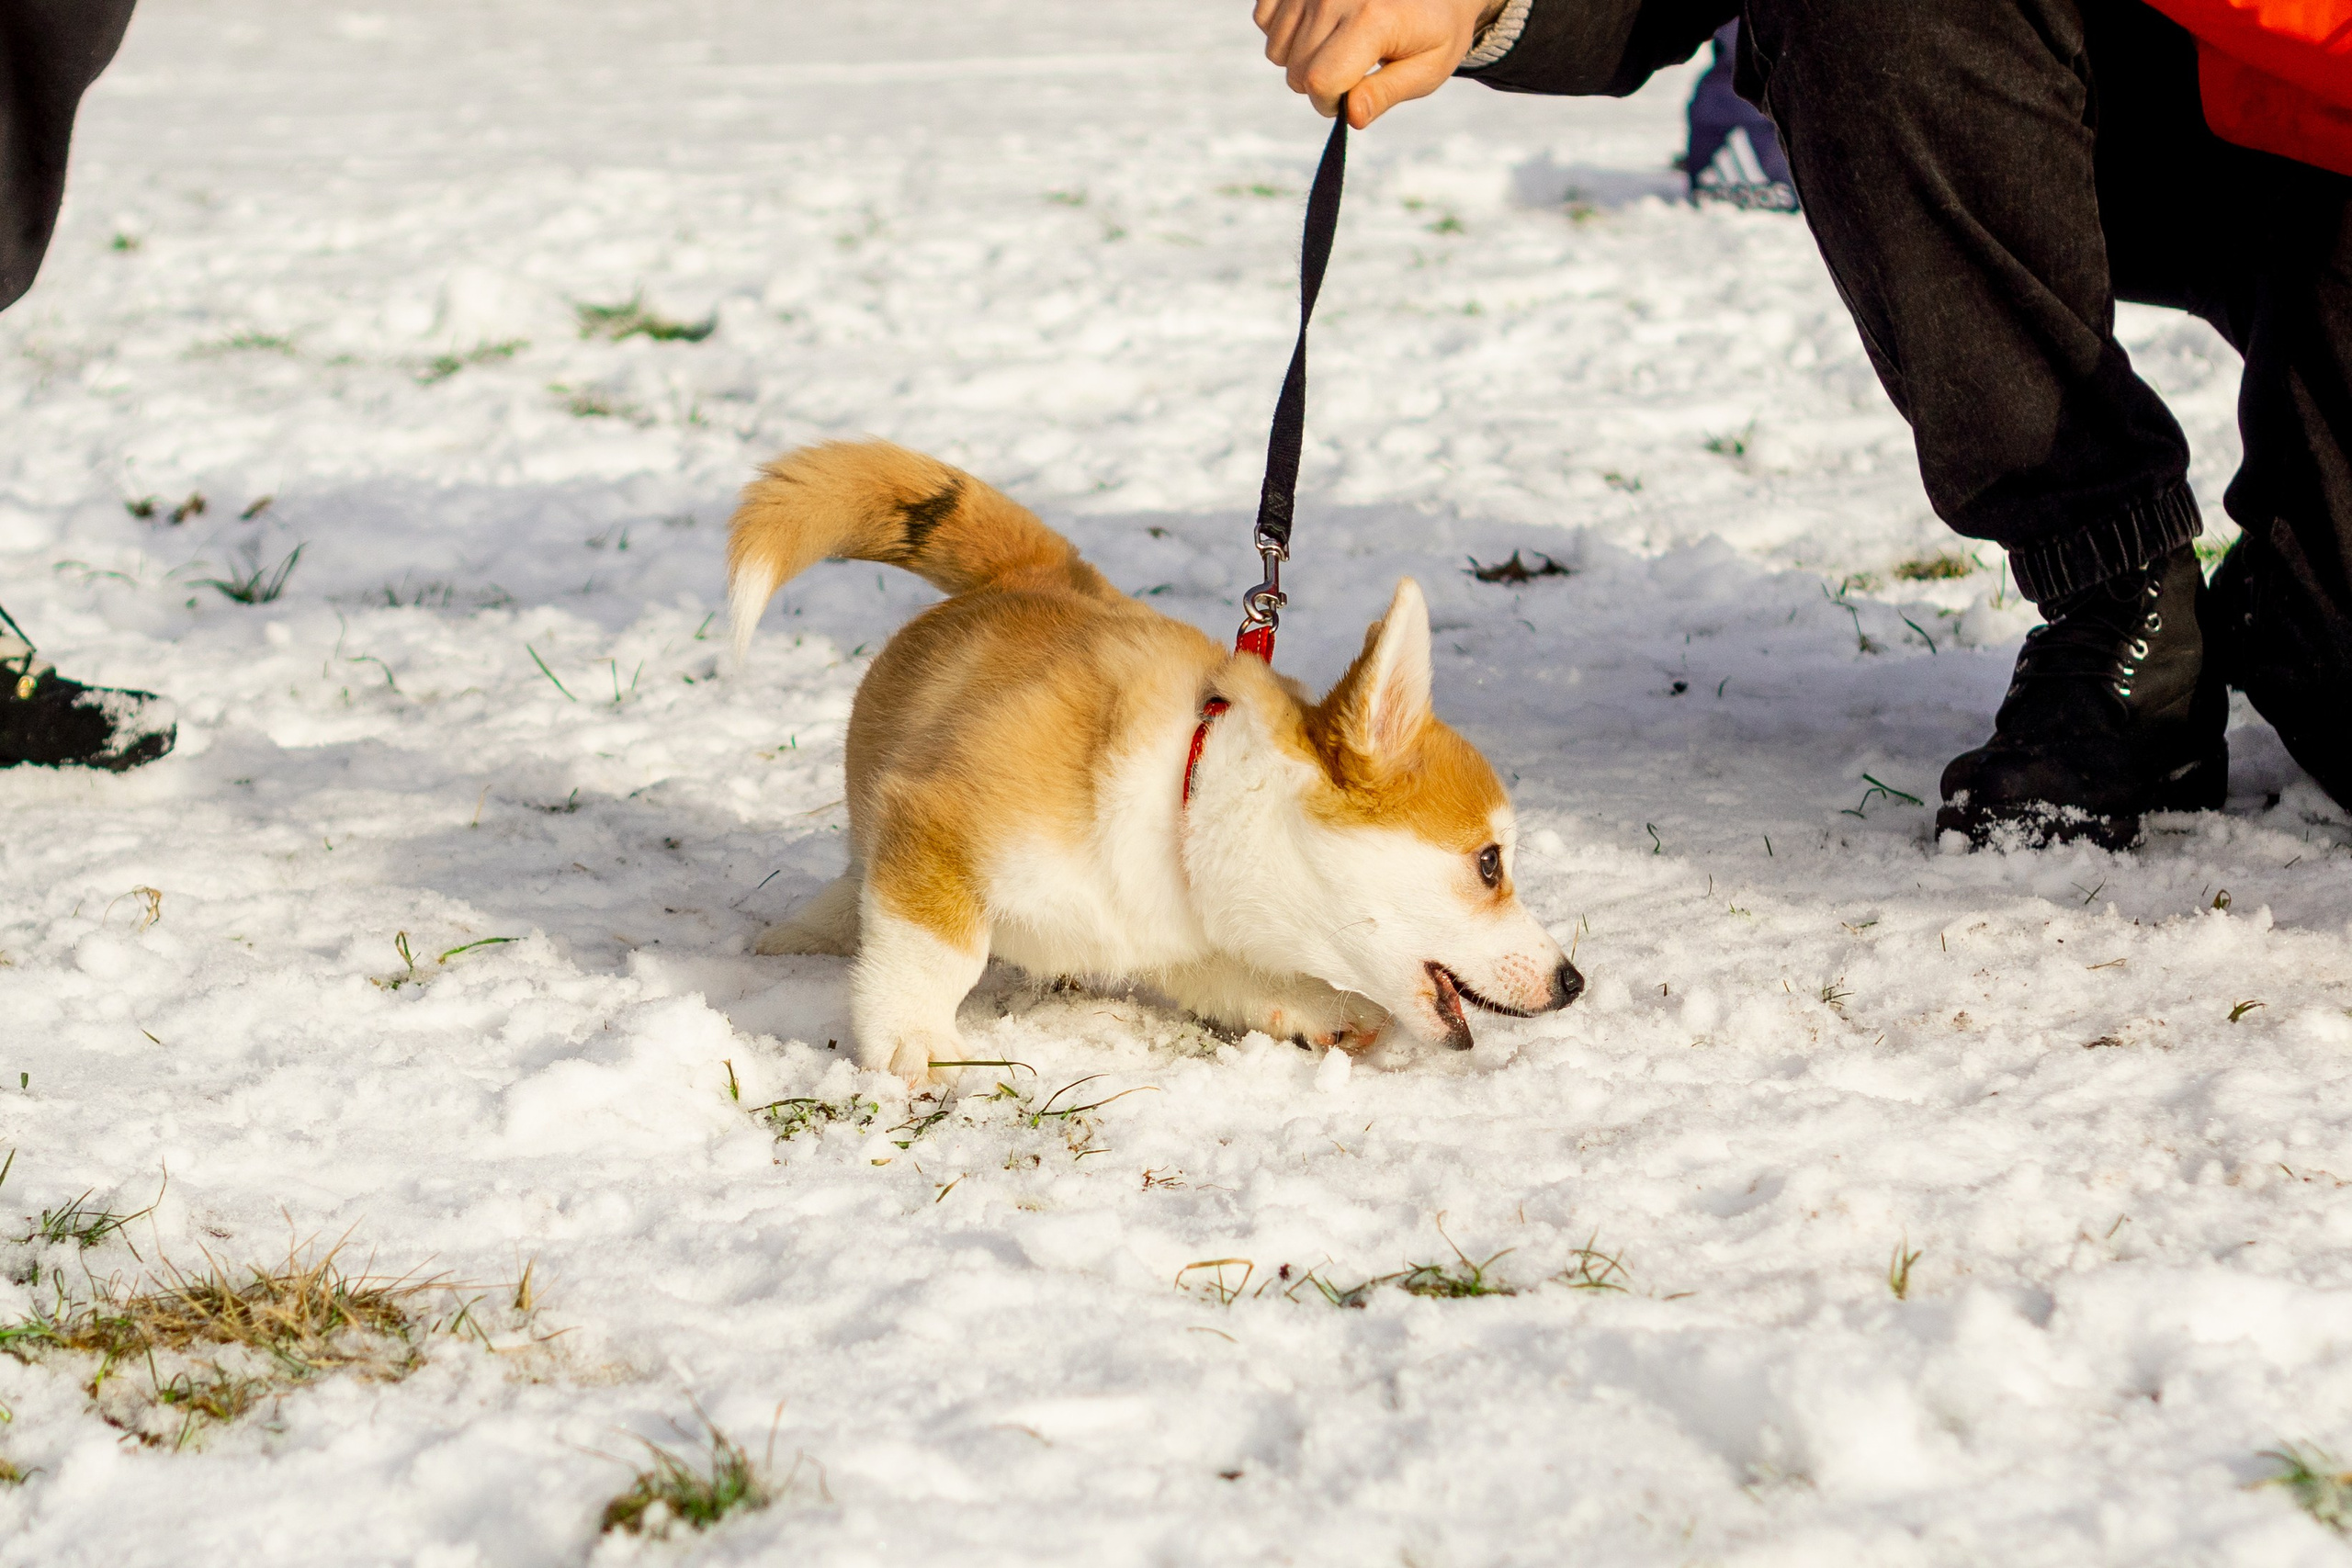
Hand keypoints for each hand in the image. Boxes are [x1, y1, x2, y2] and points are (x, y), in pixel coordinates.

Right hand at [1252, 0, 1501, 125]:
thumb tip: (1350, 116)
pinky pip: (1264, 21)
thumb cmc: (1433, 29)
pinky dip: (1285, 33)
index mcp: (1372, 19)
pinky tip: (1317, 28)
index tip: (1352, 99)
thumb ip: (1386, 93)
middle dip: (1318, 86)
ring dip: (1301, 60)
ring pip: (1277, 51)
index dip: (1330, 104)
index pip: (1319, 82)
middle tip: (1351, 71)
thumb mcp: (1428, 69)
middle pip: (1296, 71)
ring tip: (1338, 46)